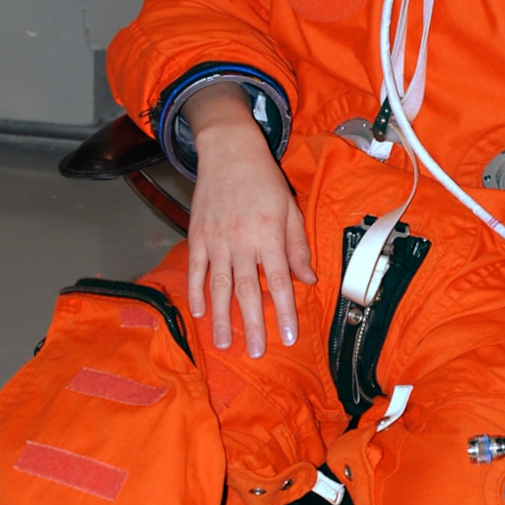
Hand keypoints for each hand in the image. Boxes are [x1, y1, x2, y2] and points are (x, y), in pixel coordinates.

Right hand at [183, 84, 314, 355]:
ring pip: (219, 286)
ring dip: (221, 317)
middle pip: (247, 291)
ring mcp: (216, 240)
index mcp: (268, 236)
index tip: (288, 337)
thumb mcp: (290, 209)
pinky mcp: (198, 236)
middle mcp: (241, 242)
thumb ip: (297, 246)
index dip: (284, 311)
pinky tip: (199, 312)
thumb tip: (307, 280)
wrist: (229, 152)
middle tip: (256, 353)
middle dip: (252, 324)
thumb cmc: (264, 181)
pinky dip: (197, 291)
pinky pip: (197, 269)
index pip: (278, 281)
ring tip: (223, 343)